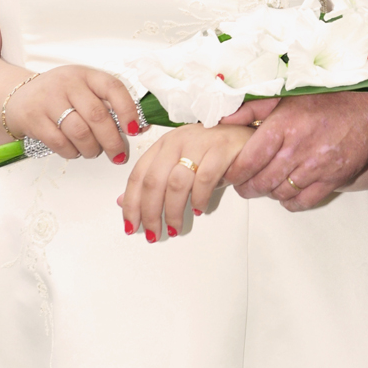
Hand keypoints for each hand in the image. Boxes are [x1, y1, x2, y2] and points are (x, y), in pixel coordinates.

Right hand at [4, 65, 142, 163]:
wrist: (18, 96)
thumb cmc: (60, 96)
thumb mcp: (85, 90)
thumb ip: (110, 105)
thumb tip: (141, 126)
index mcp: (86, 75)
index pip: (113, 88)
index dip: (128, 110)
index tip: (135, 130)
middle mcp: (68, 84)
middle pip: (97, 115)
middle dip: (112, 140)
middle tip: (119, 155)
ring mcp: (49, 101)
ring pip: (79, 132)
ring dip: (92, 149)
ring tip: (95, 152)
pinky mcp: (33, 119)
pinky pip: (59, 143)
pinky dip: (72, 152)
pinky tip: (75, 151)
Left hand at [119, 124, 252, 240]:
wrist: (243, 134)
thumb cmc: (211, 150)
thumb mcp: (178, 164)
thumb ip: (153, 181)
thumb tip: (124, 202)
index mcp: (163, 144)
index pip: (138, 174)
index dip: (131, 203)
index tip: (131, 225)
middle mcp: (178, 141)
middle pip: (154, 181)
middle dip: (150, 213)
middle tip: (153, 233)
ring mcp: (199, 143)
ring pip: (176, 183)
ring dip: (174, 211)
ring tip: (176, 227)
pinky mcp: (221, 148)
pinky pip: (204, 180)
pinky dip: (199, 199)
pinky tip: (199, 208)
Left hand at [224, 89, 367, 210]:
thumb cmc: (327, 102)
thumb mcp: (287, 97)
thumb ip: (253, 109)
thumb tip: (223, 119)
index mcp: (284, 124)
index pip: (248, 160)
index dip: (234, 172)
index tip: (230, 173)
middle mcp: (299, 148)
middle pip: (261, 182)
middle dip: (247, 187)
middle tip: (244, 184)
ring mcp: (317, 166)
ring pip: (279, 194)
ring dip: (268, 193)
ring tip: (266, 184)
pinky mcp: (333, 180)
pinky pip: (302, 202)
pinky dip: (289, 202)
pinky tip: (287, 192)